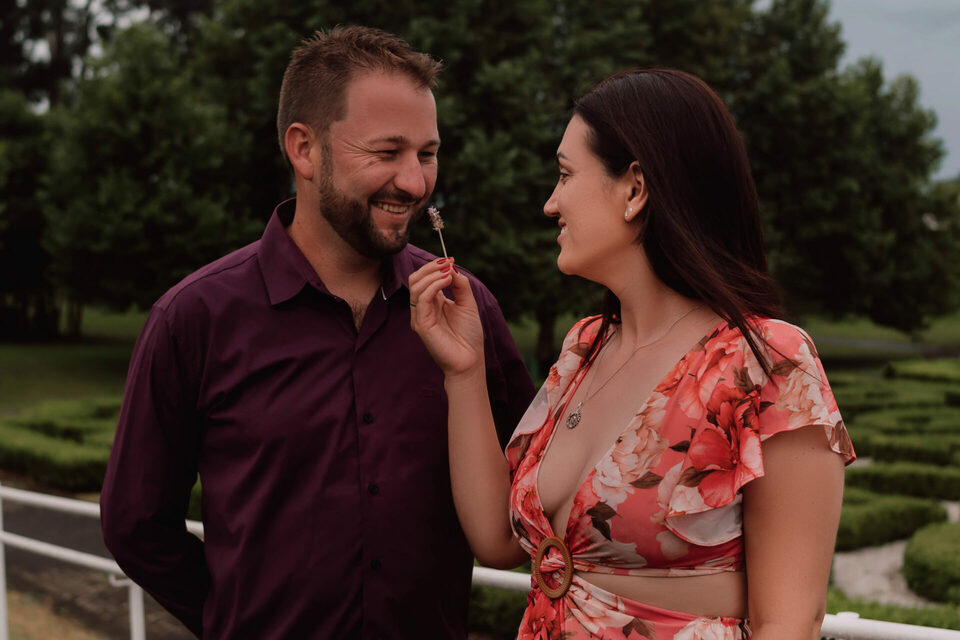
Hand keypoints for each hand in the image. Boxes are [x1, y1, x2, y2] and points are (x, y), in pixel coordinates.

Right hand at [409, 258, 484, 376]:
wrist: (470, 359)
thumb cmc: (469, 335)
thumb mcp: (467, 303)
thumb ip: (460, 284)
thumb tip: (451, 267)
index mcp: (432, 302)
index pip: (423, 278)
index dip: (434, 266)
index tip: (450, 259)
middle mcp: (423, 308)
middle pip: (415, 279)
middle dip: (430, 267)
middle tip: (447, 262)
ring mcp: (420, 316)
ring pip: (416, 287)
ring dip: (433, 275)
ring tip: (449, 273)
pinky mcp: (421, 325)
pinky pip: (421, 299)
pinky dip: (433, 286)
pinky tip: (447, 281)